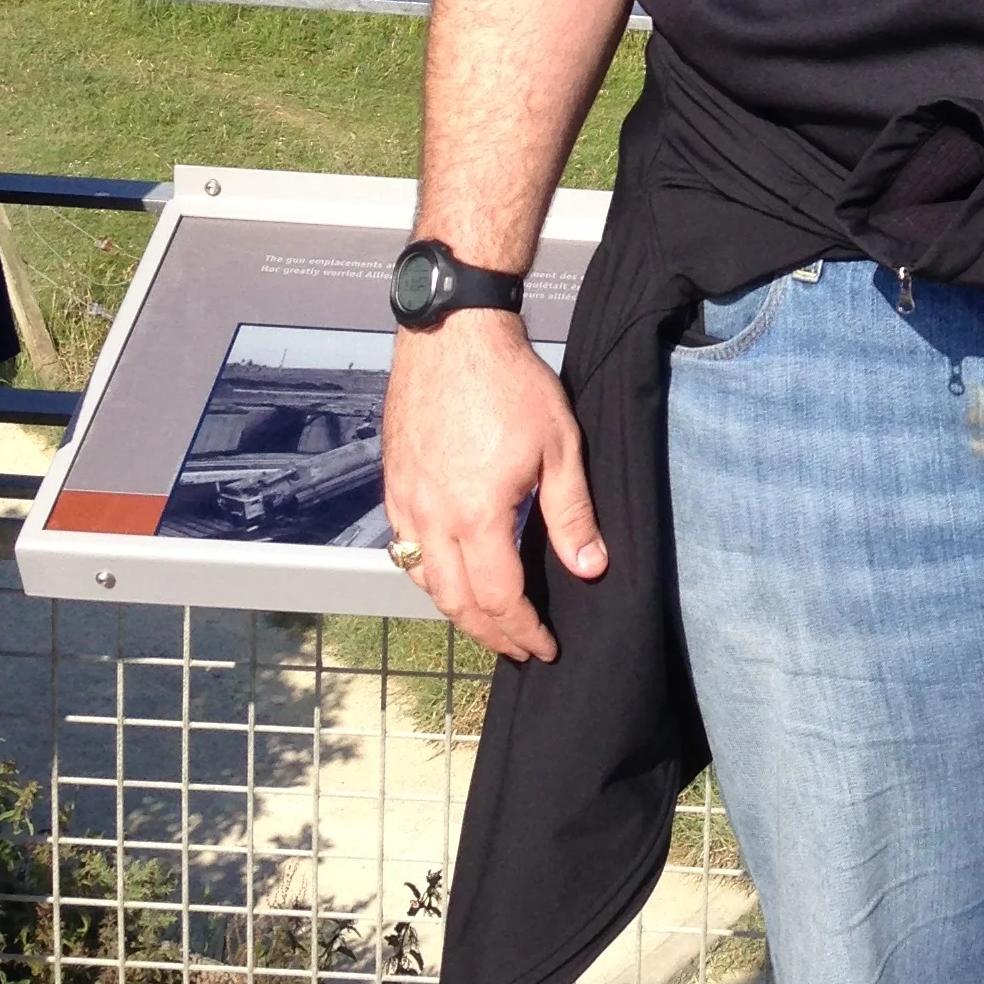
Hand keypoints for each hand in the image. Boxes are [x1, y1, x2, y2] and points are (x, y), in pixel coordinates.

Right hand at [381, 310, 604, 662]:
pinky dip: (428, 574)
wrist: (453, 335)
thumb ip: (572, 514)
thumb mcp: (559, 447)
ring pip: (423, 579)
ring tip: (487, 621)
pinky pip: (404, 547)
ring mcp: (404, 501)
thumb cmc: (510, 383)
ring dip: (455, 609)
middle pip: (454, 602)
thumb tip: (590, 568)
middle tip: (517, 648)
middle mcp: (431, 517)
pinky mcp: (393, 483)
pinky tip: (449, 573)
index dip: (522, 630)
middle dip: (488, 633)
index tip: (544, 646)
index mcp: (476, 515)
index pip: (498, 598)